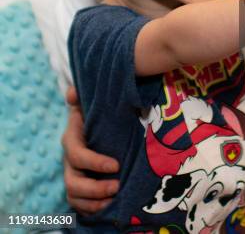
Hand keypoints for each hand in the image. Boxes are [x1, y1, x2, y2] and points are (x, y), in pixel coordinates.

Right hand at [63, 86, 119, 213]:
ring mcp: (73, 174)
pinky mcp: (80, 186)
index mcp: (71, 139)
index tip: (116, 165)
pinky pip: (79, 204)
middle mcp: (69, 161)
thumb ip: (82, 95)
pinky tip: (109, 205)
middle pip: (72, 183)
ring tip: (114, 199)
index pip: (77, 155)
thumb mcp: (90, 101)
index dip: (94, 163)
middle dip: (94, 188)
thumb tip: (72, 93)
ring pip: (74, 196)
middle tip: (117, 186)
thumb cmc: (95, 112)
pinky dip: (92, 208)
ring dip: (93, 202)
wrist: (95, 121)